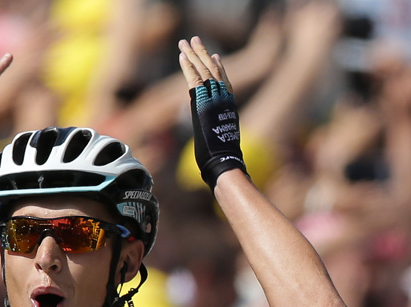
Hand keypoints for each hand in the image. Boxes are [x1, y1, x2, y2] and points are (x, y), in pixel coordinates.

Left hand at [179, 37, 246, 189]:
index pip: (224, 82)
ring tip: (186, 41)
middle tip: (194, 40)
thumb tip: (212, 141)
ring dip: (194, 54)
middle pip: (212, 71)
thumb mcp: (219, 141)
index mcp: (228, 107)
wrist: (223, 161)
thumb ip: (216, 133)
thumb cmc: (222, 159)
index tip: (215, 56)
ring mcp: (214, 100)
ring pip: (203, 71)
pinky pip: (195, 81)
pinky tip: (183, 56)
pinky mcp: (203, 103)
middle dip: (203, 54)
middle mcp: (223, 99)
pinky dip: (189, 67)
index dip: (219, 68)